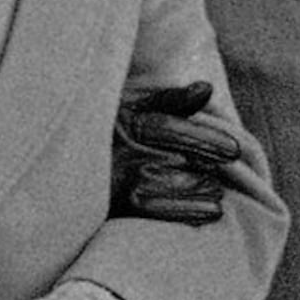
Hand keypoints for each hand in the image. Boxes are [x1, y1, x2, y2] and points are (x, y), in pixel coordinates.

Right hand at [112, 82, 238, 226]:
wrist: (64, 172)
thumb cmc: (107, 137)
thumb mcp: (130, 110)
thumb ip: (169, 101)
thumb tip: (207, 88)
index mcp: (129, 122)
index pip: (173, 128)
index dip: (208, 139)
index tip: (234, 150)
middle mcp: (126, 149)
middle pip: (183, 158)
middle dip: (209, 167)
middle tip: (223, 174)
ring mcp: (124, 179)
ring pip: (181, 184)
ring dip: (205, 189)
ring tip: (215, 192)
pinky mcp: (124, 206)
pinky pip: (169, 210)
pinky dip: (194, 210)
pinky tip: (210, 210)